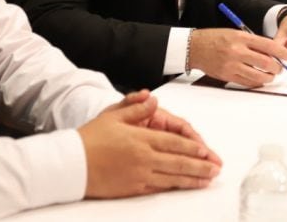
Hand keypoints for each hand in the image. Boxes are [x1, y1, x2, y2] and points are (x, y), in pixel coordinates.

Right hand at [79, 93, 220, 197]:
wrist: (70, 164)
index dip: (193, 149)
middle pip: (178, 162)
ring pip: (172, 178)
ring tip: (207, 181)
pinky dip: (173, 187)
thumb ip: (136, 106)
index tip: (207, 152)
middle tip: (216, 169)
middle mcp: (143, 157)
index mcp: (141, 138)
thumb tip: (153, 98)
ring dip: (192, 180)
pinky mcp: (132, 188)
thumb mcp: (113, 115)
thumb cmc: (90, 138)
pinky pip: (158, 188)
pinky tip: (183, 187)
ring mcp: (139, 175)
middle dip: (200, 166)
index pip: (174, 143)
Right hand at [188, 28, 286, 86]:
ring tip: (270, 75)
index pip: (268, 46)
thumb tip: (271, 53)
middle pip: (266, 63)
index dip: (281, 52)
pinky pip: (247, 83)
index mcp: (241, 38)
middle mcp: (237, 51)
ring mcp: (232, 65)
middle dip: (277, 67)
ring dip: (268, 77)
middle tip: (279, 68)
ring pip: (258, 76)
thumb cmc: (216, 38)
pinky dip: (256, 82)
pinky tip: (259, 79)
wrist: (195, 47)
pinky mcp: (227, 76)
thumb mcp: (236, 33)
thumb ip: (253, 42)